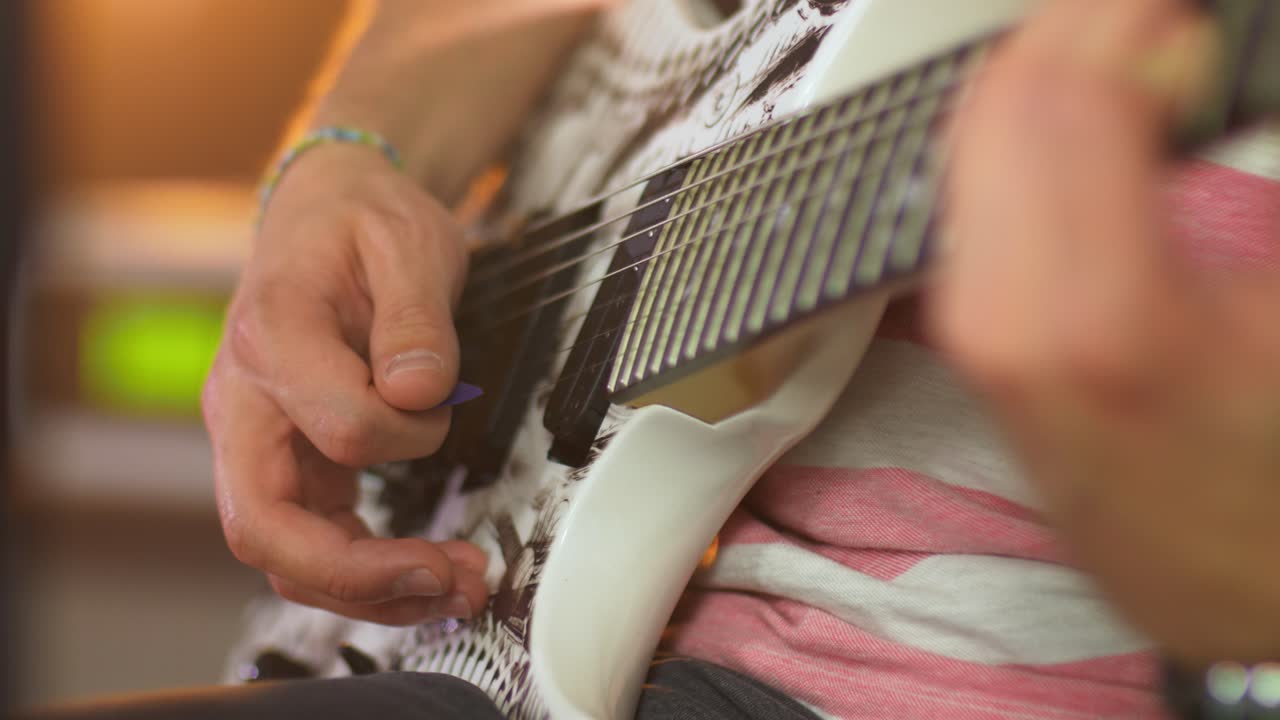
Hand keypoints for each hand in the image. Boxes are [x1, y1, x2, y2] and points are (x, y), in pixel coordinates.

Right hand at [203, 143, 488, 624]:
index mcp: (272, 336)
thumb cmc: (363, 222)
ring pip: (282, 551)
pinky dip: (363, 569)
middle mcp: (245, 400)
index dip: (409, 434)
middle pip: (263, 525)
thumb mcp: (409, 241)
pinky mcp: (284, 458)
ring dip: (366, 587)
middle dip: (358, 573)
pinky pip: (308, 537)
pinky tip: (421, 573)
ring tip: (453, 589)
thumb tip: (419, 394)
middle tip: (447, 580)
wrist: (324, 212)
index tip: (446, 403)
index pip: (336, 427)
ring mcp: (256, 437)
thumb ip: (417, 316)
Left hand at [932, 0, 1279, 664]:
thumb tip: (1193, 58)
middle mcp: (1005, 321)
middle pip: (1000, 104)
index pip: (1062, 94)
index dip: (1119, 20)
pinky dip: (1021, 133)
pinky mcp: (971, 339)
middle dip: (1076, 33)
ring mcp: (974, 333)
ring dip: (1047, 75)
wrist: (1236, 596)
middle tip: (1154, 20)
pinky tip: (1086, 117)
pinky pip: (973, 193)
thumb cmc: (1278, 484)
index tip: (1178, 12)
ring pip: (973, 141)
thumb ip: (1239, 170)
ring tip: (1136, 51)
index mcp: (1103, 317)